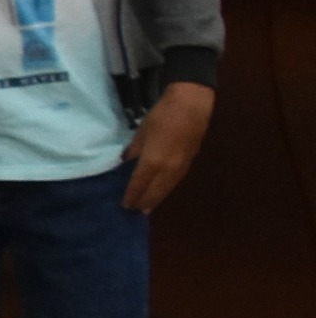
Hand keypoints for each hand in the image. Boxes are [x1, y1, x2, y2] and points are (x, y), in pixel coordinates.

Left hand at [123, 81, 214, 212]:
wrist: (192, 106)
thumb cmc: (162, 116)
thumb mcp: (141, 131)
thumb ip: (134, 149)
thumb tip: (127, 161)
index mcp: (152, 161)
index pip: (139, 184)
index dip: (132, 195)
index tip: (125, 205)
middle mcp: (167, 169)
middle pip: (155, 191)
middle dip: (144, 202)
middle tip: (135, 210)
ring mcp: (181, 167)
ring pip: (167, 188)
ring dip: (157, 199)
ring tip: (148, 207)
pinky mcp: (190, 162)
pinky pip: (175, 181)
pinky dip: (167, 189)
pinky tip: (163, 191)